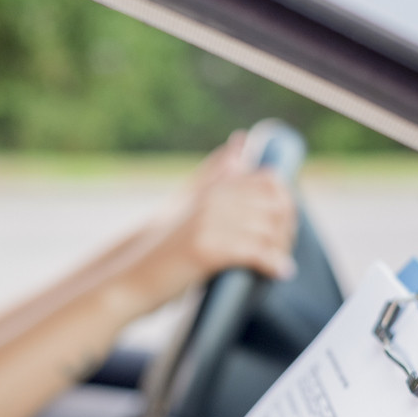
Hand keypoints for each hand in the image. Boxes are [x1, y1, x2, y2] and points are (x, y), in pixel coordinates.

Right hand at [141, 131, 297, 298]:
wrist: (131, 277)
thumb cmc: (161, 247)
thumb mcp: (188, 203)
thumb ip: (214, 173)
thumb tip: (240, 140)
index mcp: (212, 189)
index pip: (268, 182)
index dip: (284, 202)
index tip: (284, 224)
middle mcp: (212, 200)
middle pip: (274, 207)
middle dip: (286, 229)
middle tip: (283, 249)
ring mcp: (207, 223)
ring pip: (267, 231)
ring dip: (281, 250)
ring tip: (279, 263)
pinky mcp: (205, 249)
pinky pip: (253, 253)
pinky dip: (272, 263)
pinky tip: (278, 271)